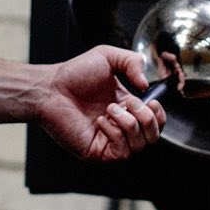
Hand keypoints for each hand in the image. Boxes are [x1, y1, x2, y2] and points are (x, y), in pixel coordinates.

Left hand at [35, 45, 168, 161]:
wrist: (50, 88)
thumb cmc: (74, 74)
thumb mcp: (108, 56)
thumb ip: (132, 62)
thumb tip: (147, 85)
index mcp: (126, 107)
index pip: (155, 122)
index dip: (159, 115)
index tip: (151, 101)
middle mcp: (120, 126)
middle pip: (153, 137)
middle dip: (147, 119)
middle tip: (130, 103)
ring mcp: (109, 140)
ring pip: (140, 146)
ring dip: (129, 124)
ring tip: (110, 109)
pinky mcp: (97, 152)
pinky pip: (121, 152)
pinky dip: (115, 134)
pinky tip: (101, 121)